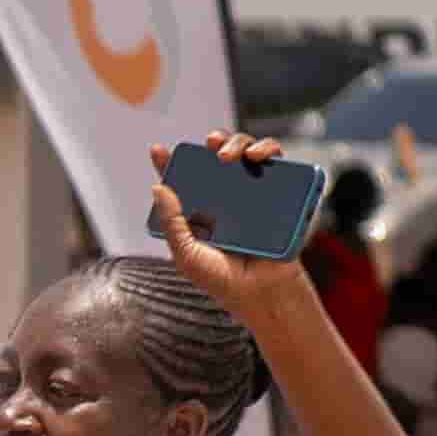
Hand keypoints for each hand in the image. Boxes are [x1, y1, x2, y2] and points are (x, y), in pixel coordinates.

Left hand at [146, 138, 329, 342]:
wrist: (264, 294)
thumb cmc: (223, 280)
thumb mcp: (187, 254)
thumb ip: (172, 222)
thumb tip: (157, 187)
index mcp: (199, 211)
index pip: (182, 180)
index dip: (169, 163)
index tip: (158, 150)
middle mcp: (224, 199)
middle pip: (218, 157)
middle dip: (215, 141)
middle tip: (212, 147)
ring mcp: (252, 195)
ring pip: (247, 153)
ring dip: (241, 141)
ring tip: (234, 155)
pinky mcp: (279, 196)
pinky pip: (277, 165)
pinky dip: (270, 150)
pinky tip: (261, 157)